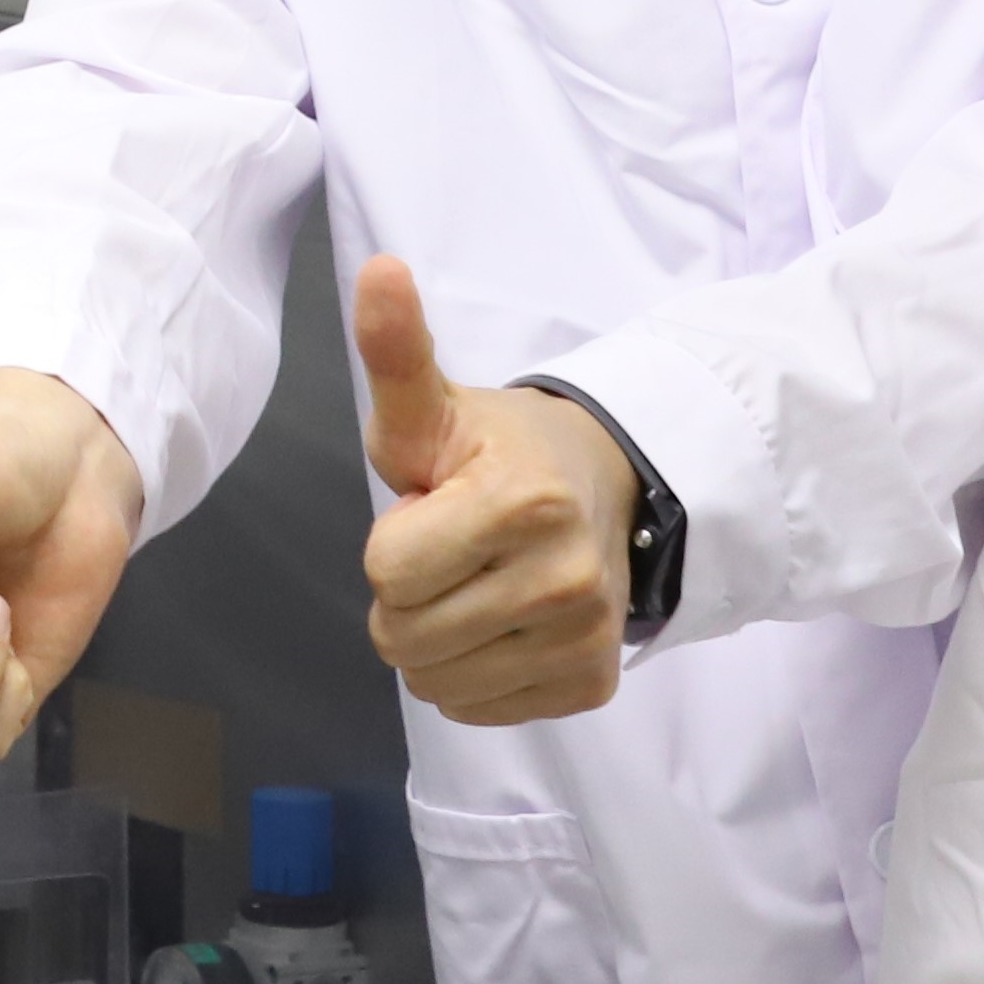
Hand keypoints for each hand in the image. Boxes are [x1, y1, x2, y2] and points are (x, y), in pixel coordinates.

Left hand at [358, 257, 635, 724]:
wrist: (605, 487)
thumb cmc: (496, 449)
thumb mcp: (434, 405)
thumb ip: (396, 353)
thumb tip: (378, 271)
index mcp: (519, 503)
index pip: (387, 573)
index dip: (394, 542)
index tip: (434, 511)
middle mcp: (564, 579)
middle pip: (403, 637)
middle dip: (407, 597)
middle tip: (452, 551)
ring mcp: (585, 638)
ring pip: (435, 685)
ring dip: (435, 642)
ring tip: (475, 585)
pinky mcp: (593, 683)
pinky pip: (479, 712)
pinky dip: (475, 676)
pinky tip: (502, 623)